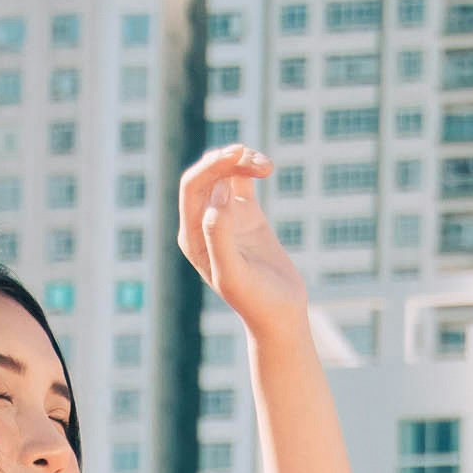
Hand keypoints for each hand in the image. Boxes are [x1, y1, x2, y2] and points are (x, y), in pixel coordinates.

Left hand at [179, 145, 306, 335]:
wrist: (280, 315)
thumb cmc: (255, 301)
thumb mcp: (233, 273)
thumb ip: (220, 234)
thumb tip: (218, 192)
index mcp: (192, 236)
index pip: (192, 188)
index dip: (211, 167)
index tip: (237, 157)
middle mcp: (203, 223)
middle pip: (207, 175)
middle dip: (228, 160)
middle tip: (255, 160)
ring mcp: (225, 217)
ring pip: (225, 173)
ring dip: (242, 160)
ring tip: (266, 165)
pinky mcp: (247, 215)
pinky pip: (241, 180)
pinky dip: (251, 167)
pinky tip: (266, 168)